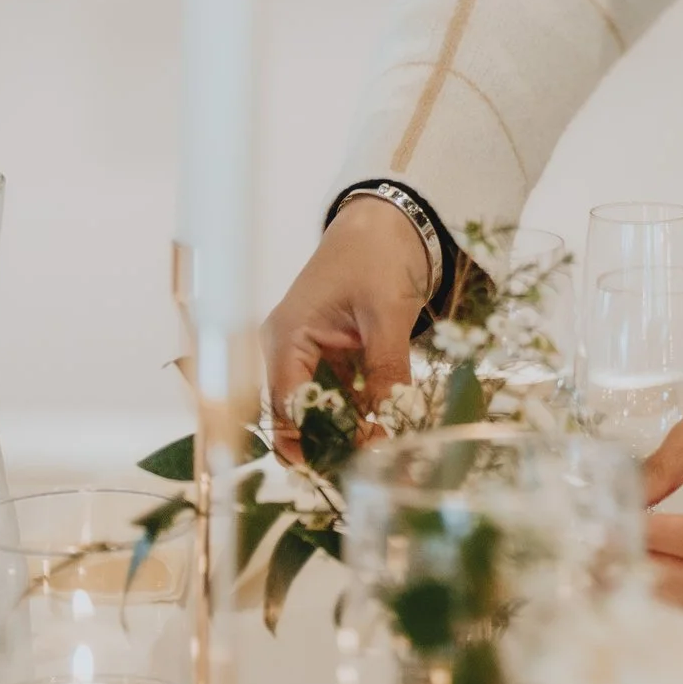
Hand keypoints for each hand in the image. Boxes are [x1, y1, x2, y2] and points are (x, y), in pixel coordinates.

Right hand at [260, 197, 431, 444]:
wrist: (389, 217)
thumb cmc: (377, 253)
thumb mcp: (386, 312)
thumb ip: (387, 368)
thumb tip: (395, 423)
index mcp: (287, 338)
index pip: (287, 407)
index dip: (314, 442)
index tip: (351, 466)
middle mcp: (287, 352)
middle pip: (299, 417)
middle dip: (332, 446)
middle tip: (375, 465)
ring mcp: (308, 356)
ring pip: (322, 411)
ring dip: (349, 435)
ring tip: (387, 455)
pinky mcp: (331, 357)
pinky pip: (339, 397)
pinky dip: (360, 415)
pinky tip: (386, 430)